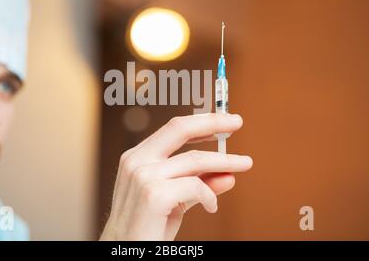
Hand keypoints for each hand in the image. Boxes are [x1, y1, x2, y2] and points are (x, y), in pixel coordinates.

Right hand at [99, 113, 252, 239]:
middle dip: (212, 122)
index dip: (201, 122)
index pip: (172, 129)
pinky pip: (195, 187)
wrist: (124, 252)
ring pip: (195, 160)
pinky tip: (212, 206)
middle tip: (237, 121)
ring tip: (244, 164)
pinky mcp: (153, 194)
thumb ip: (198, 184)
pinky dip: (210, 196)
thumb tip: (229, 175)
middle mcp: (136, 161)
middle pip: (179, 129)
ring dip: (225, 161)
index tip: (223, 121)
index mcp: (136, 157)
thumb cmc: (146, 227)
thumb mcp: (174, 200)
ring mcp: (143, 176)